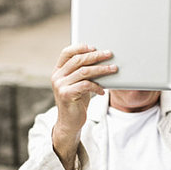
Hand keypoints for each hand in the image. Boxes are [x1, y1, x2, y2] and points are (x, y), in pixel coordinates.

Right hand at [51, 44, 116, 169]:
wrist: (70, 123)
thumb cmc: (77, 102)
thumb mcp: (78, 84)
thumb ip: (82, 72)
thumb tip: (100, 59)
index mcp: (58, 71)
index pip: (67, 52)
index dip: (80, 47)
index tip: (94, 47)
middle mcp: (57, 76)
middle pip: (78, 60)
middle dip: (96, 56)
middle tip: (109, 54)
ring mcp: (60, 86)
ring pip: (84, 71)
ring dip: (101, 69)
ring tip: (113, 69)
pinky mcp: (66, 95)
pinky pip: (85, 85)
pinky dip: (97, 86)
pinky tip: (103, 90)